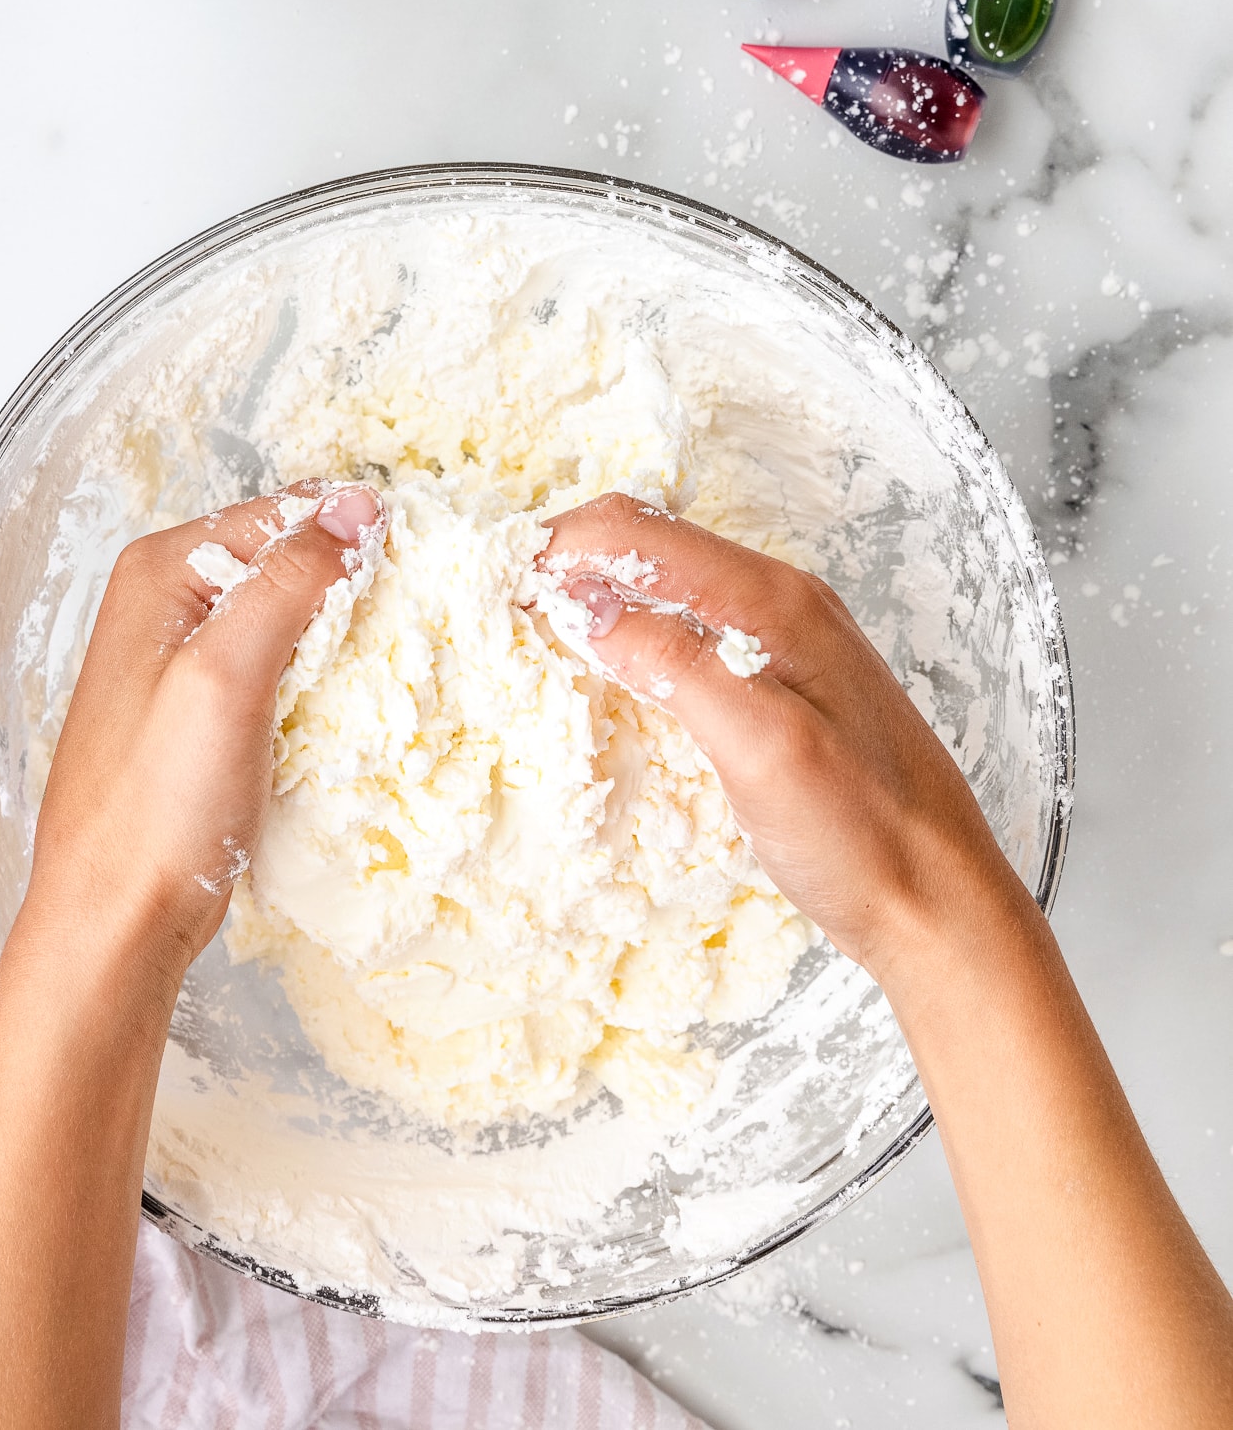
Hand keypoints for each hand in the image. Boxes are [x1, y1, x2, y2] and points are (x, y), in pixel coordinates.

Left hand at [26, 480, 383, 980]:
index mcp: (160, 572)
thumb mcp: (228, 676)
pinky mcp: (205, 714)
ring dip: (339, 642)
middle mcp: (166, 604)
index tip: (415, 574)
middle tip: (408, 628)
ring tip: (386, 671)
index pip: (283, 514)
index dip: (351, 539)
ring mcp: (183, 662)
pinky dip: (319, 685)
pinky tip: (345, 713)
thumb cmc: (155, 807)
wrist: (114, 923)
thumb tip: (355, 506)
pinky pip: (279, 672)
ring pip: (289, 621)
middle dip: (348, 590)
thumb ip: (289, 582)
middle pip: (287, 563)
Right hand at [537, 494, 1019, 983]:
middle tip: (504, 600)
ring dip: (603, 590)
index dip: (563, 547)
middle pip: (655, 544)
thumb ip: (679, 669)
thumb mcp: (763, 750)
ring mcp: (791, 641)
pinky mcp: (788, 683)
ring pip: (673, 583)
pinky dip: (639, 629)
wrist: (945, 908)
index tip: (499, 581)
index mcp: (776, 603)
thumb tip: (591, 610)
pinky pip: (696, 627)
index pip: (643, 535)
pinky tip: (615, 666)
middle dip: (575, 559)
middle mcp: (784, 603)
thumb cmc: (865, 837)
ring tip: (541, 625)